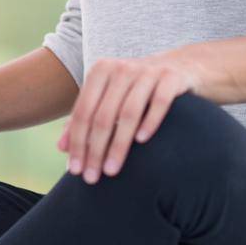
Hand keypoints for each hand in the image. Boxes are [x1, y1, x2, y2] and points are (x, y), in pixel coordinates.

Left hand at [55, 54, 198, 182]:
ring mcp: (149, 72)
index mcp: (101, 71)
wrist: (183, 66)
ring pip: (129, 112)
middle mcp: (123, 68)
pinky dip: (150, 122)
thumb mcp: (109, 97)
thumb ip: (86, 118)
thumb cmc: (138, 87)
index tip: (74, 170)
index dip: (77, 142)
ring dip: (118, 145)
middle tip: (92, 178)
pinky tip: (142, 142)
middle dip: (95, 150)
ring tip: (112, 170)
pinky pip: (160, 102)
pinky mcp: (172, 78)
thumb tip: (62, 147)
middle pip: (103, 115)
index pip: (83, 112)